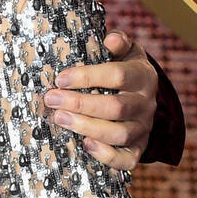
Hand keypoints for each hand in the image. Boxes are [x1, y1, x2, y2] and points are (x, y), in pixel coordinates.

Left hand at [42, 29, 157, 171]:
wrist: (141, 93)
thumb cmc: (123, 66)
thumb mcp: (124, 50)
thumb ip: (117, 42)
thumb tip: (110, 38)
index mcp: (142, 76)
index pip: (117, 75)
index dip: (87, 77)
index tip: (60, 79)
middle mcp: (145, 103)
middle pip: (115, 107)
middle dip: (80, 104)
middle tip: (52, 99)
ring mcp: (143, 127)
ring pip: (119, 133)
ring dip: (86, 127)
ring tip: (59, 118)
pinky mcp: (138, 147)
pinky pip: (128, 159)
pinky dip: (107, 156)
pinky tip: (85, 145)